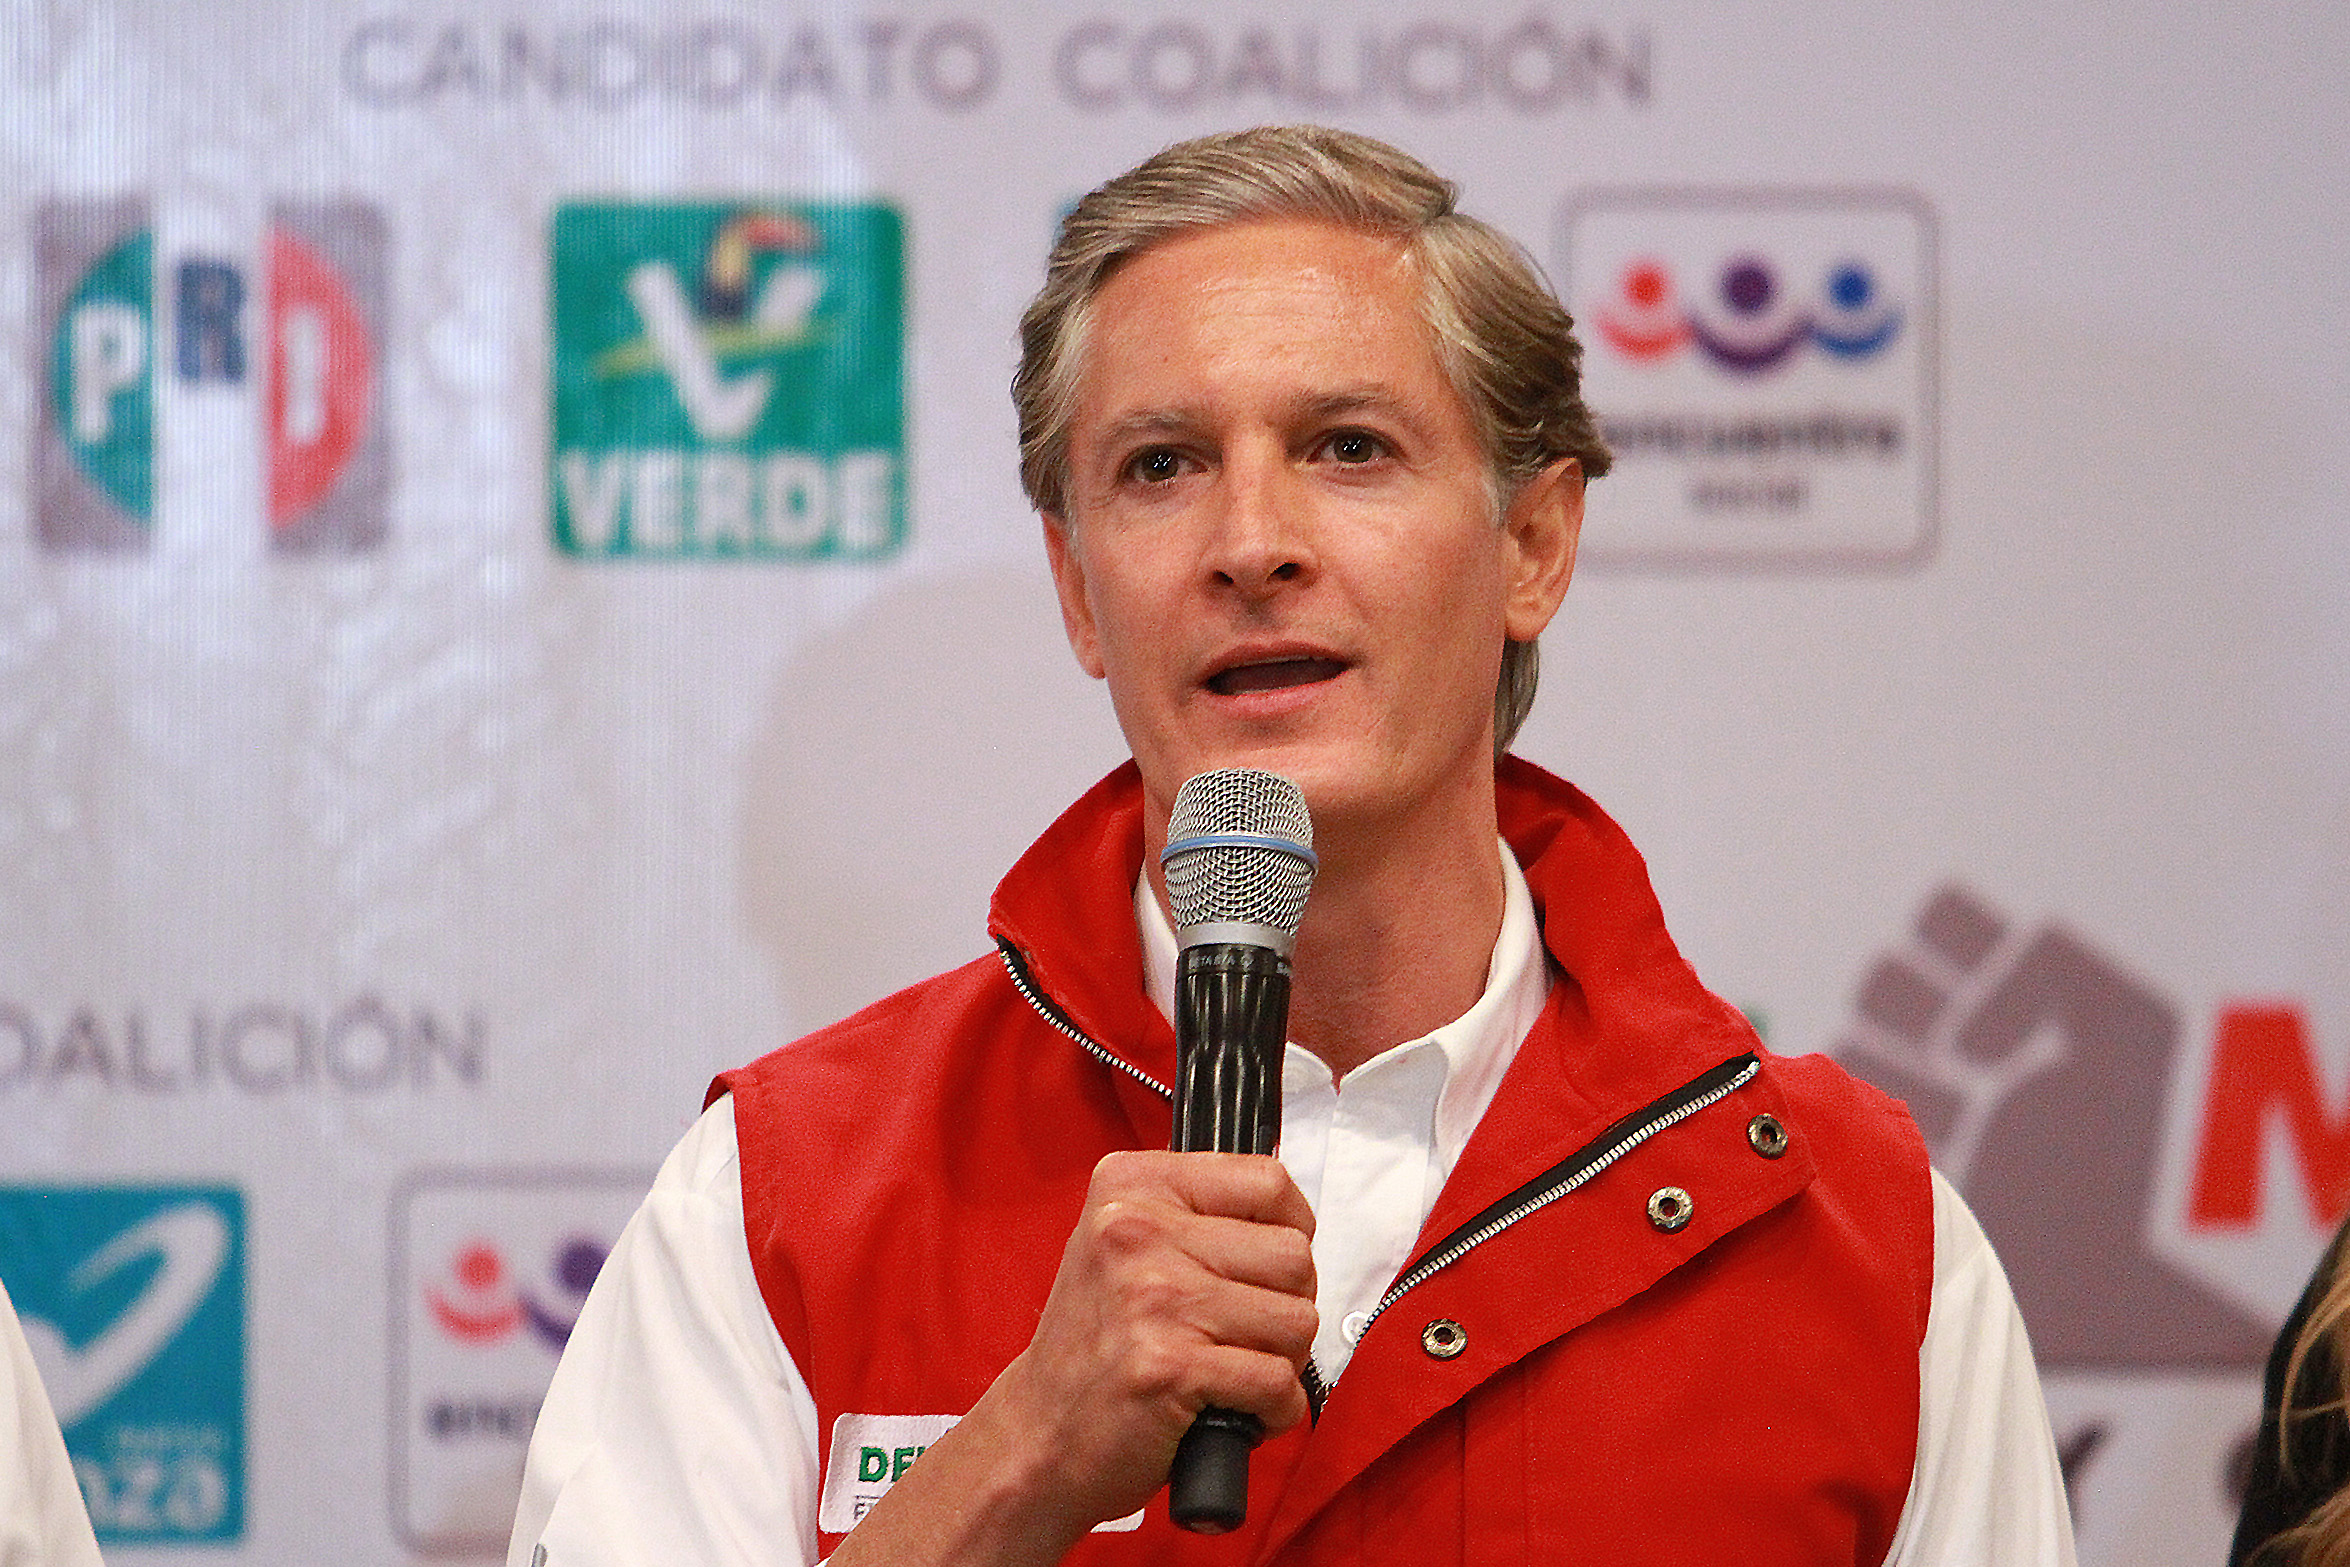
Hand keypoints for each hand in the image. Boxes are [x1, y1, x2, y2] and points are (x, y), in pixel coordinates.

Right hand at [830, 1150, 1315, 1565]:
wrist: (1040, 1432)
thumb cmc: (1097, 1343)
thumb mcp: (1127, 1244)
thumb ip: (1201, 1215)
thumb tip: (1297, 1222)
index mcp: (1132, 1187)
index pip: (1268, 1182)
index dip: (1292, 1230)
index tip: (1271, 1266)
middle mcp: (1137, 1230)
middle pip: (1293, 1256)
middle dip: (1288, 1305)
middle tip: (1245, 1333)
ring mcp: (1153, 1298)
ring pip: (1296, 1321)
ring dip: (1283, 1362)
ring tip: (1233, 1370)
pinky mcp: (1169, 1366)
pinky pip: (1278, 1383)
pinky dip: (1275, 1410)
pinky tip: (1236, 1409)